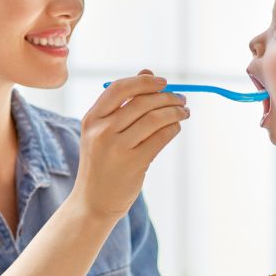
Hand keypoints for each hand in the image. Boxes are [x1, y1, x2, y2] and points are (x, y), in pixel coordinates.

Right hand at [73, 69, 188, 218]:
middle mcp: (102, 131)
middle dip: (167, 97)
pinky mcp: (133, 163)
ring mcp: (117, 147)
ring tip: (184, 112)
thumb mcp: (102, 132)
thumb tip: (148, 73)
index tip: (163, 83)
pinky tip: (176, 128)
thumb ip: (122, 103)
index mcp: (92, 118)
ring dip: (175, 112)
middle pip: (142, 102)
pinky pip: (161, 137)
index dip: (145, 82)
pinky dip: (173, 129)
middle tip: (181, 99)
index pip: (120, 88)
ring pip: (155, 118)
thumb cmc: (102, 163)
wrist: (92, 202)